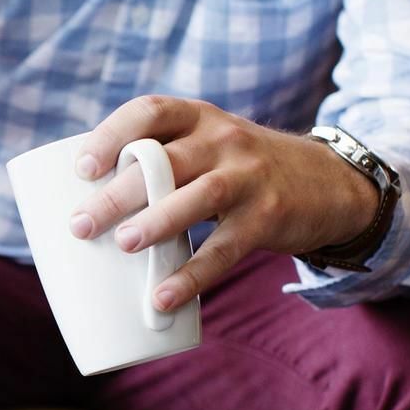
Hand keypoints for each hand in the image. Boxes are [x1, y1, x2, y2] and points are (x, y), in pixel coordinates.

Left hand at [67, 96, 378, 310]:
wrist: (327, 182)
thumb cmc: (242, 170)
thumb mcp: (209, 148)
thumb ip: (161, 165)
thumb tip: (87, 212)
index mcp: (198, 119)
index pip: (150, 112)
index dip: (112, 135)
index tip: (82, 168)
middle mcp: (224, 139)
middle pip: (166, 159)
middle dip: (119, 191)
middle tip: (82, 224)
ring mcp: (249, 177)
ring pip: (200, 195)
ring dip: (157, 220)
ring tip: (124, 244)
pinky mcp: (268, 216)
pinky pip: (226, 248)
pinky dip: (193, 275)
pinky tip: (163, 297)